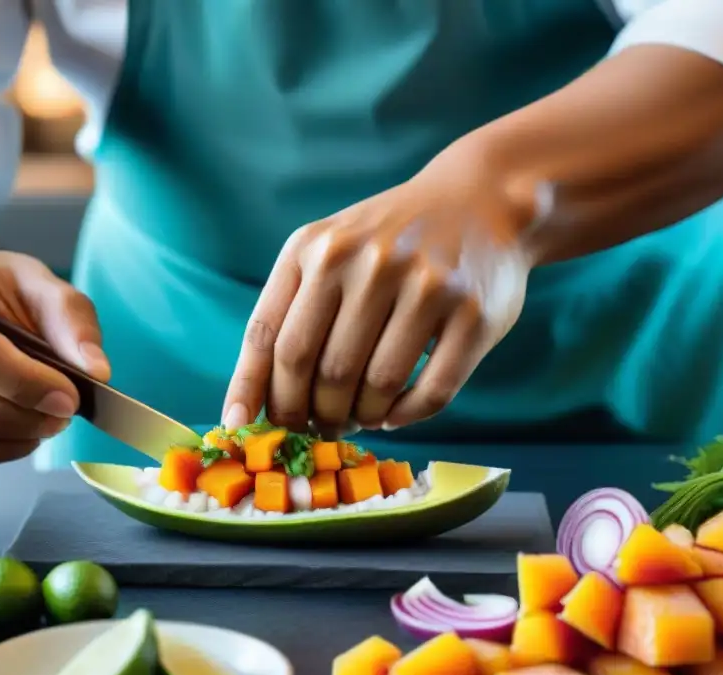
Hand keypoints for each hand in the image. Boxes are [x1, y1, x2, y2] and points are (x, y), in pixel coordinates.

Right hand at [0, 250, 109, 475]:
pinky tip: (15, 436)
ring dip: (7, 439)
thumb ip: (74, 324)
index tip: (68, 398)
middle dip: (21, 415)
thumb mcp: (47, 289)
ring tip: (43, 424)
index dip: (22, 381)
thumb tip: (95, 370)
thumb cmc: (4, 295)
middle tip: (63, 415)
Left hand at [223, 140, 548, 432]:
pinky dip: (406, 416)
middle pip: (320, 369)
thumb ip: (291, 310)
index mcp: (316, 248)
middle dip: (312, 413)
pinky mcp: (473, 313)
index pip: (269, 336)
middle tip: (318, 426)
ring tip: (360, 414)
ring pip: (376, 386)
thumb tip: (252, 402)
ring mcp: (425, 285)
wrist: (480, 199)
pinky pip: (432, 392)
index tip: (242, 428)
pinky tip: (394, 413)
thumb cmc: (389, 241)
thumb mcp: (330, 250)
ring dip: (361, 415)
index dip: (252, 390)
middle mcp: (368, 261)